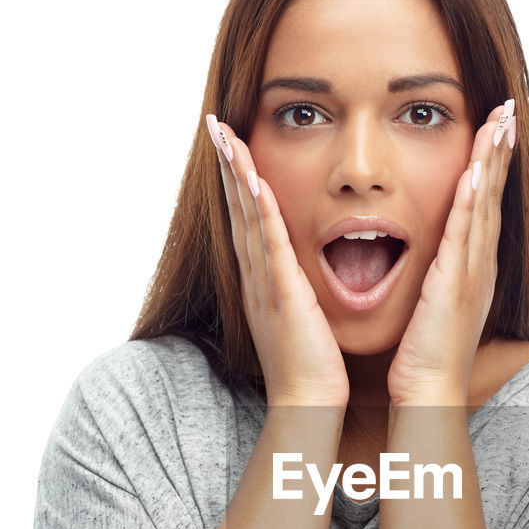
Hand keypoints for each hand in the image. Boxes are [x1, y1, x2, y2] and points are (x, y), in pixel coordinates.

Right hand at [207, 116, 349, 409]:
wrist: (307, 405)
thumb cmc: (312, 369)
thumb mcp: (302, 320)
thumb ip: (298, 294)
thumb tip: (301, 279)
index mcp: (264, 282)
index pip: (248, 221)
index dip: (237, 182)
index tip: (231, 145)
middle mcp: (257, 278)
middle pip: (238, 210)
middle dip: (227, 166)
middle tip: (216, 124)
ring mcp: (266, 284)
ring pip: (248, 219)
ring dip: (236, 175)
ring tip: (226, 136)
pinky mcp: (283, 294)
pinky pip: (269, 245)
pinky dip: (260, 212)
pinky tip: (254, 181)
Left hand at [386, 101, 516, 406]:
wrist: (431, 391)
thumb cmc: (427, 356)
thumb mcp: (435, 306)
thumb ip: (437, 278)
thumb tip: (434, 261)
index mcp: (473, 269)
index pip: (484, 206)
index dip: (492, 166)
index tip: (497, 130)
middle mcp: (479, 266)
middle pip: (494, 196)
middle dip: (500, 152)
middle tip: (508, 110)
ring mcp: (471, 274)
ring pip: (484, 207)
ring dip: (492, 163)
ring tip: (499, 123)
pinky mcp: (454, 285)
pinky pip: (463, 236)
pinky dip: (471, 202)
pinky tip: (475, 172)